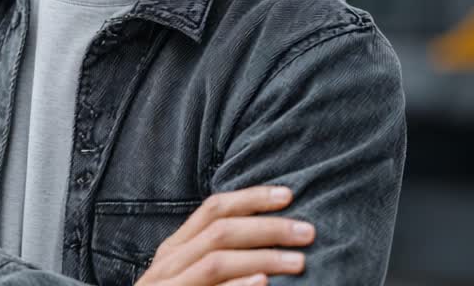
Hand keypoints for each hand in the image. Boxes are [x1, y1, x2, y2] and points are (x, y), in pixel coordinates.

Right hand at [134, 186, 314, 285]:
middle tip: (306, 232)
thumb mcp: (190, 275)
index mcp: (175, 248)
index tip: (288, 196)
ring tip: (297, 261)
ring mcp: (167, 285)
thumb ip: (214, 255)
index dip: (251, 198)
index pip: (213, 209)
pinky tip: (263, 283)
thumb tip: (268, 233)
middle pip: (220, 231)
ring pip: (216, 261)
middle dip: (267, 228)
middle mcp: (169, 262)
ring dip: (261, 257)